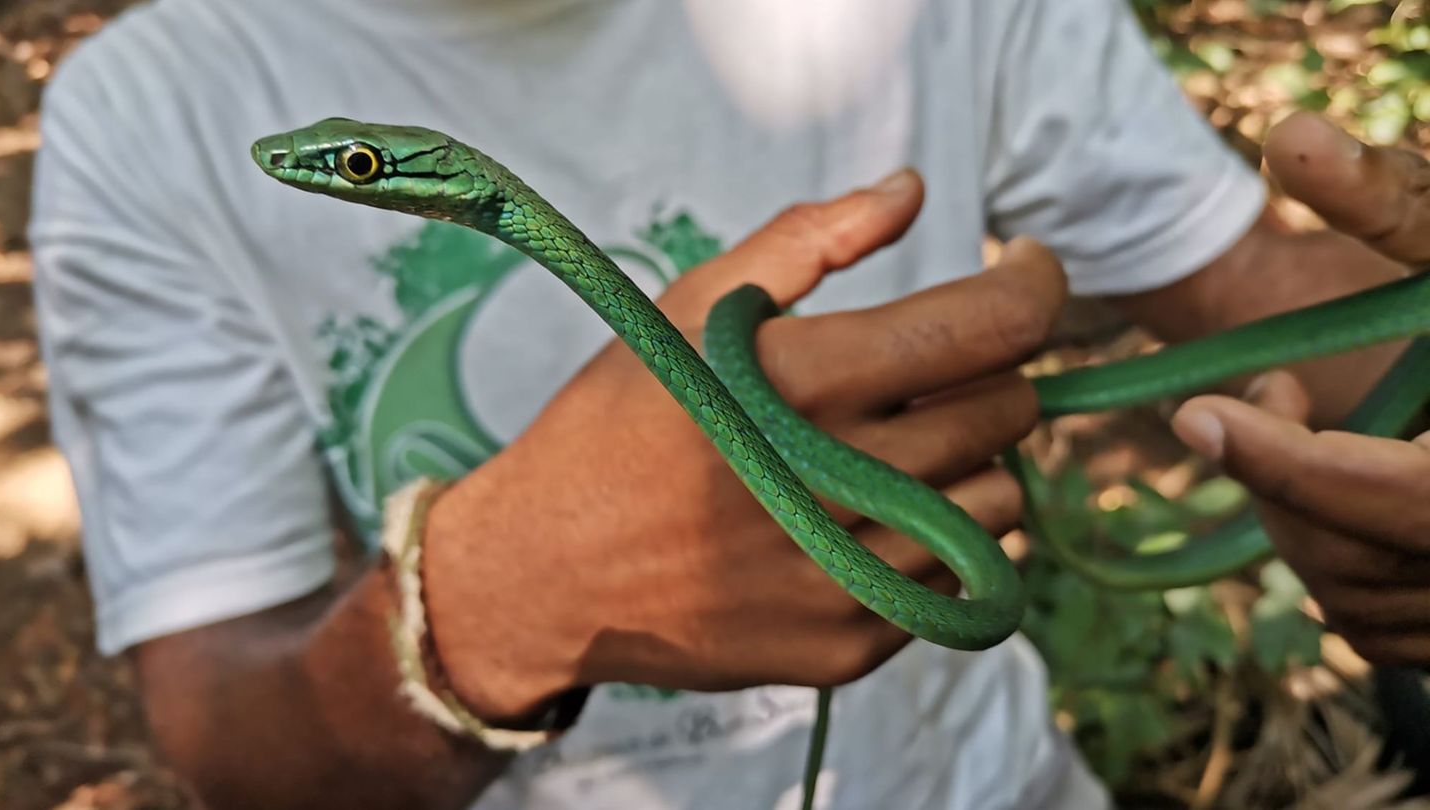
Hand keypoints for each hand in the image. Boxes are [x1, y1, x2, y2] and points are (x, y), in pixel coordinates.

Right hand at [421, 171, 1068, 721]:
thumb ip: (808, 239)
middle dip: (987, 375)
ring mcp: (845, 576)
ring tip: (892, 453)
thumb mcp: (689, 309)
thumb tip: (910, 191)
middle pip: (1009, 413)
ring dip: (968, 465)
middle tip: (927, 372)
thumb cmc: (617, 424)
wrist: (543, 572)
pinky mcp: (847, 645)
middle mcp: (836, 483)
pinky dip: (937, 543)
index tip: (1023, 272)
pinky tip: (868, 521)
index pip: (991, 327)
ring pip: (1002, 503)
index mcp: (802, 382)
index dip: (1032, 284)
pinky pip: (961, 584)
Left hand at [1173, 113, 1429, 665]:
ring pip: (1357, 603)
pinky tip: (1352, 493)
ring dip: (1305, 520)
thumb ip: (1402, 202)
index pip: (1383, 493)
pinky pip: (1382, 630)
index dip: (1280, 458)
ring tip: (1312, 430)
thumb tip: (1289, 138)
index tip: (1195, 413)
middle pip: (1354, 557)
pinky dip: (1344, 564)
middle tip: (1268, 397)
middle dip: (1285, 479)